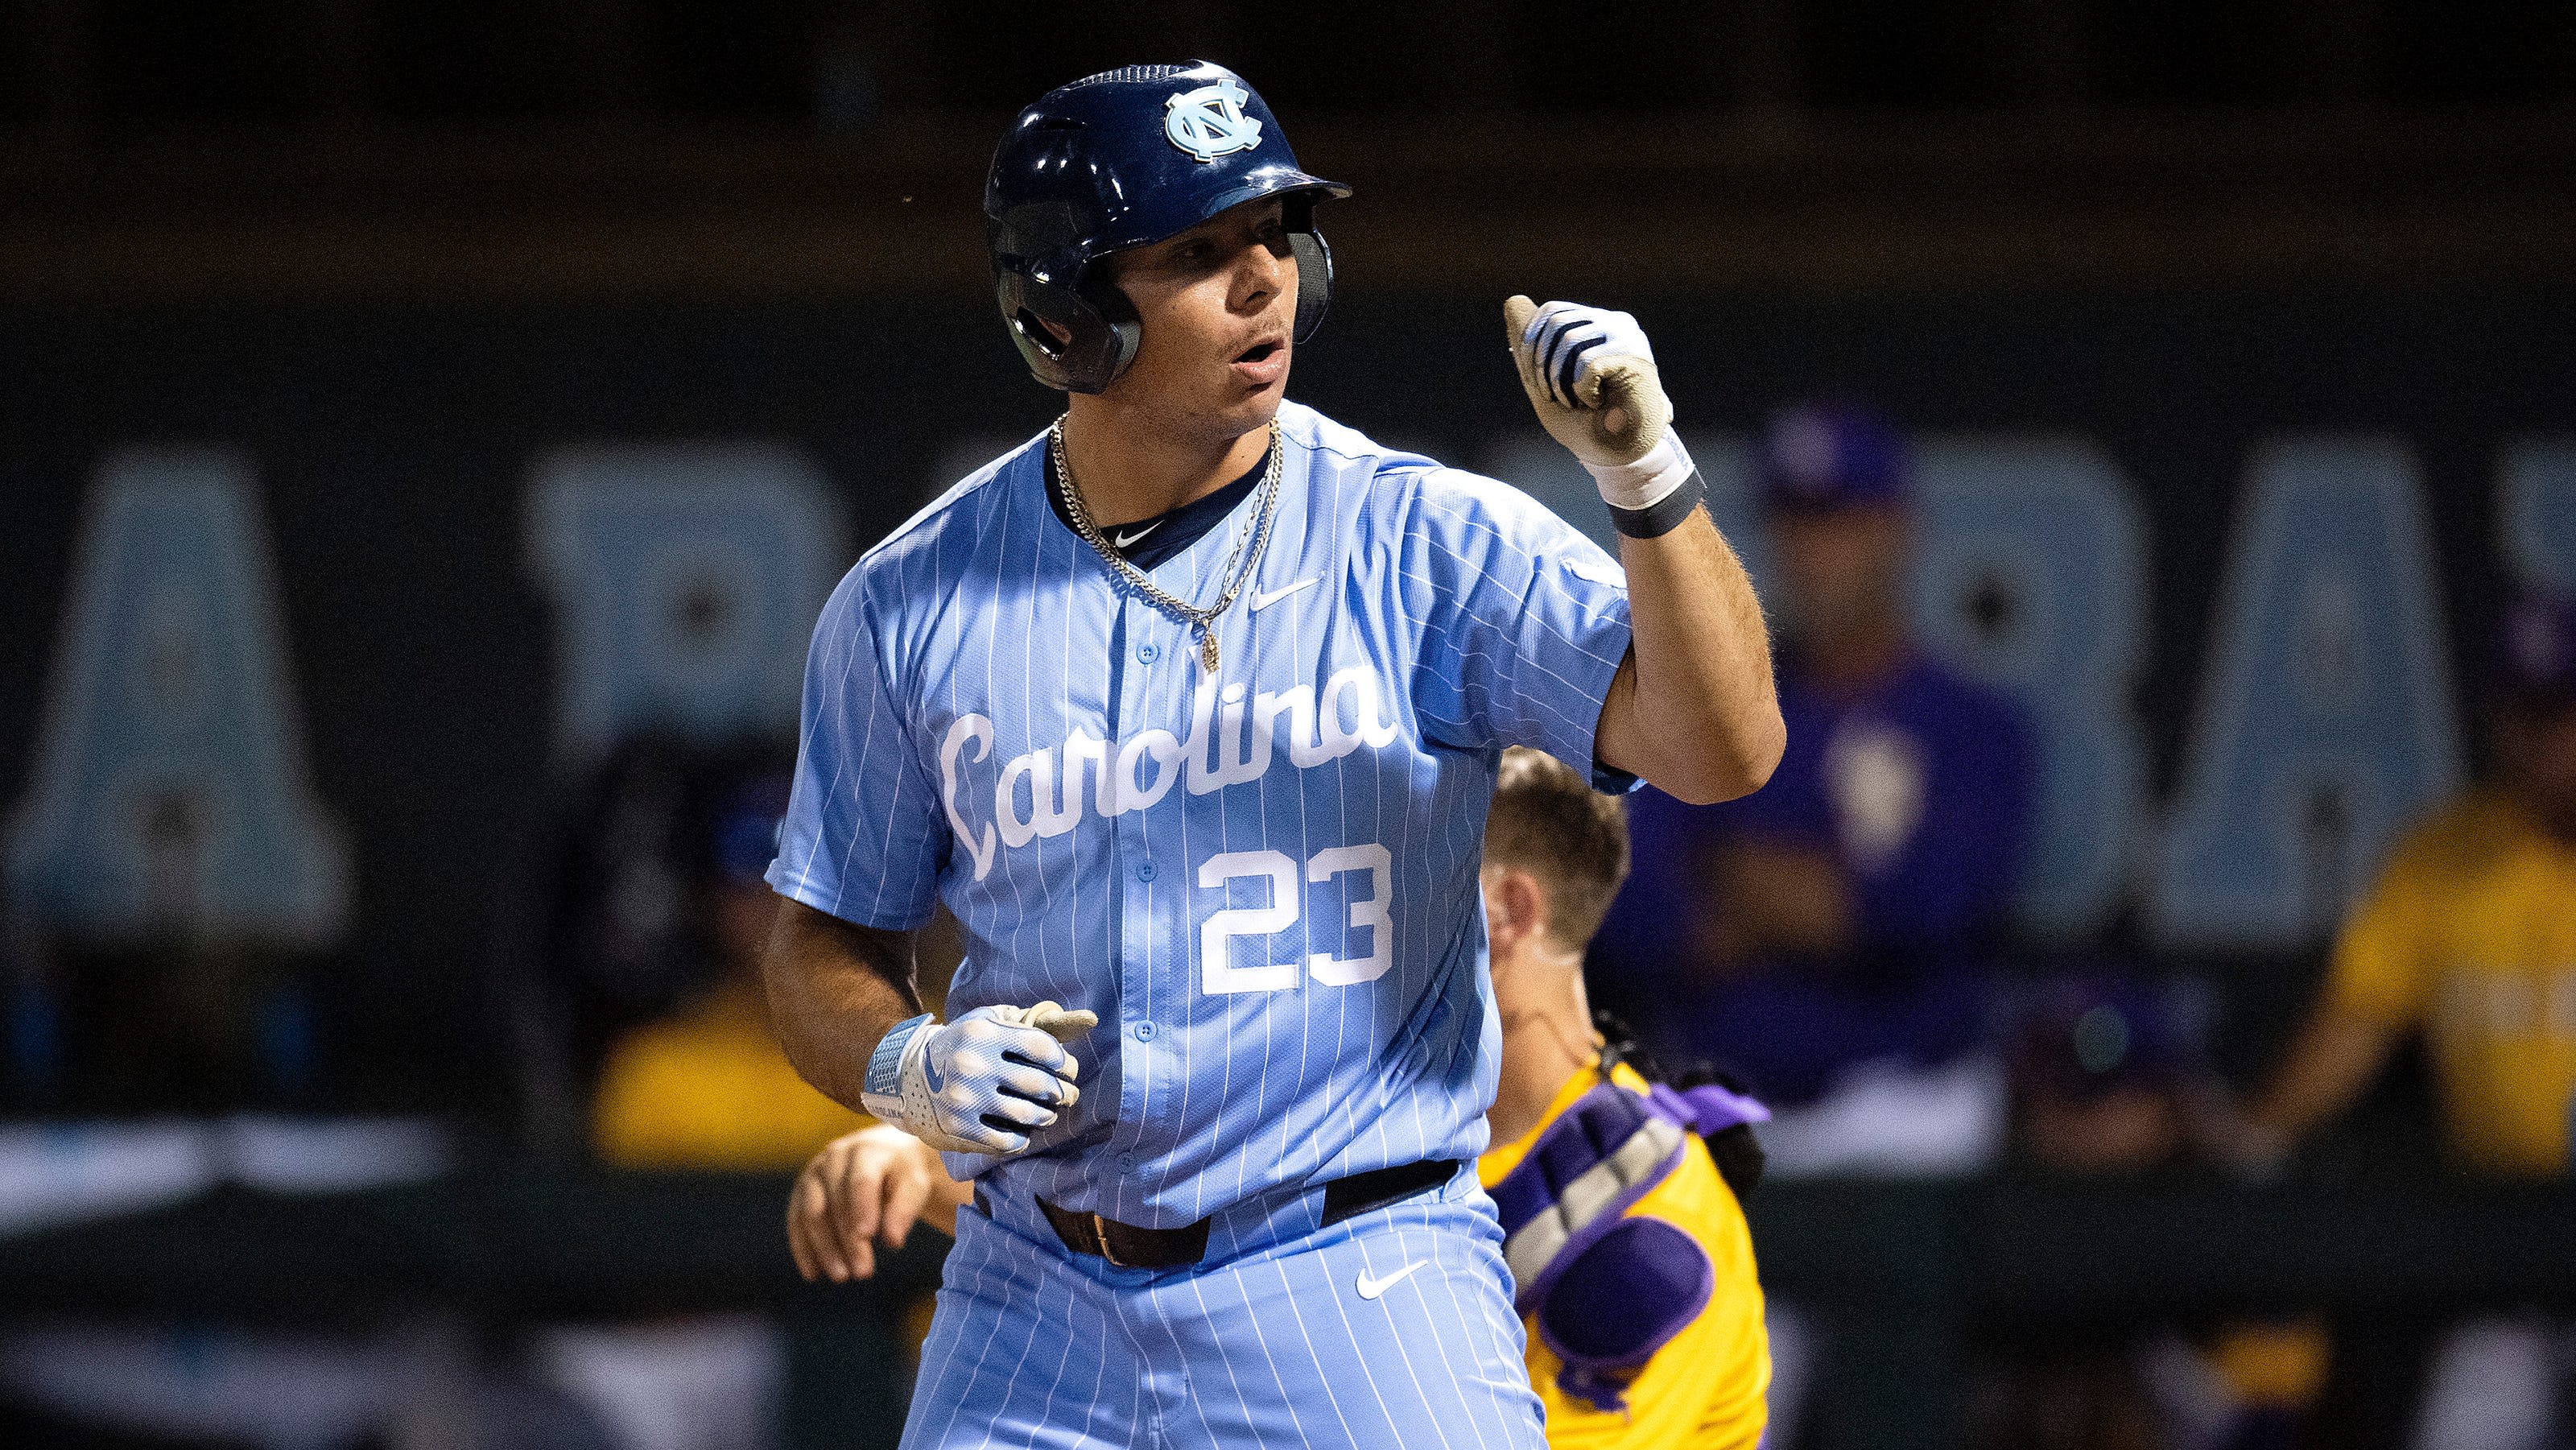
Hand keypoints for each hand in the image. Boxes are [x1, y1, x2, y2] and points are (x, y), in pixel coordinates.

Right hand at [788, 1124, 972, 1282]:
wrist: (884, 1154)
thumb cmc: (902, 1174)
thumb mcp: (914, 1185)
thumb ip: (905, 1209)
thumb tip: (892, 1241)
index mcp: (867, 1150)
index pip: (862, 1181)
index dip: (863, 1209)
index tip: (868, 1237)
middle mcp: (835, 1156)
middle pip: (837, 1201)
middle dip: (848, 1240)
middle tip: (863, 1272)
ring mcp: (814, 1172)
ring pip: (812, 1212)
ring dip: (824, 1247)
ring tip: (841, 1277)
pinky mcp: (802, 1190)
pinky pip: (796, 1220)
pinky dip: (803, 1248)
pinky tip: (813, 1273)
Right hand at [859, 1000, 1098, 1155]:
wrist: (908, 1077)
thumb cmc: (963, 1045)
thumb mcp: (989, 1022)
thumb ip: (1033, 1021)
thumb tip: (1090, 1021)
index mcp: (983, 1033)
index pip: (1041, 1047)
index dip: (1062, 1061)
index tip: (1064, 1068)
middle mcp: (974, 1064)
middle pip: (1040, 1083)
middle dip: (1062, 1092)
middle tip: (1064, 1095)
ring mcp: (966, 1099)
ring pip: (1029, 1115)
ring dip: (1045, 1116)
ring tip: (1046, 1113)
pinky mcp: (960, 1128)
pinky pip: (1008, 1142)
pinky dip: (1023, 1139)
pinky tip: (1023, 1131)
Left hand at [1504, 296, 1673, 470]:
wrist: (1619, 455)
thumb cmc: (1584, 421)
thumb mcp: (1545, 379)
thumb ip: (1530, 344)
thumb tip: (1513, 302)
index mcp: (1596, 324)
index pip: (1551, 313)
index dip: (1532, 345)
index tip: (1535, 381)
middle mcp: (1615, 324)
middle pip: (1556, 322)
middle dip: (1541, 365)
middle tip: (1554, 397)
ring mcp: (1628, 338)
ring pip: (1569, 341)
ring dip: (1560, 382)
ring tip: (1575, 403)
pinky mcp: (1635, 358)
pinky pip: (1587, 364)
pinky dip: (1582, 392)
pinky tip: (1597, 404)